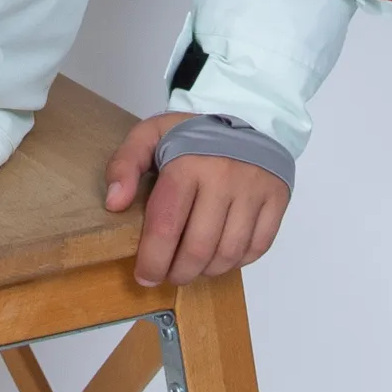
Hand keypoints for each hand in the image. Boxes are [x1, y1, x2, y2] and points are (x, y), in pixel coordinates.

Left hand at [103, 113, 288, 287]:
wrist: (245, 116)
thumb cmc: (191, 135)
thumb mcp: (149, 136)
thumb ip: (124, 165)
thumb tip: (115, 203)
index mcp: (187, 164)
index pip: (166, 226)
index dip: (153, 259)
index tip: (145, 275)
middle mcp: (224, 177)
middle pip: (199, 248)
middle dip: (179, 272)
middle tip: (168, 275)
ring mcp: (254, 189)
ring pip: (229, 253)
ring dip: (207, 271)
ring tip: (193, 268)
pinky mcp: (276, 198)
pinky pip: (257, 246)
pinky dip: (237, 261)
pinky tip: (221, 256)